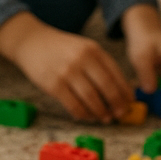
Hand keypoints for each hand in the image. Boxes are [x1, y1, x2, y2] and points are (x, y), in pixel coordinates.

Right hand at [0, 12, 133, 122]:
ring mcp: (67, 72)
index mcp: (93, 49)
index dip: (124, 91)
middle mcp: (82, 59)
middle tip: (120, 114)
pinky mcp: (54, 85)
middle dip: (116, 104)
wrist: (31, 42)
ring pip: (91, 99)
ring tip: (104, 118)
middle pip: (106, 87)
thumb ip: (100, 65)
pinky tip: (86, 116)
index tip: (129, 103)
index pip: (115, 73)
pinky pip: (74, 105)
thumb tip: (119, 91)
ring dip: (100, 112)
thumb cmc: (61, 48)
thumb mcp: (83, 48)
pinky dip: (83, 114)